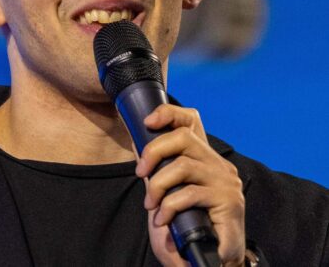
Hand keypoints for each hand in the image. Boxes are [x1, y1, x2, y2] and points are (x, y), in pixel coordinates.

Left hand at [134, 105, 244, 266]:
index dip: (168, 113)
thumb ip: (158, 166)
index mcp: (204, 156)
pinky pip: (189, 194)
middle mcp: (218, 163)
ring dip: (158, 185)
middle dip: (153, 152)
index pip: (191, 120)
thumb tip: (135, 140)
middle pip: (183, 137)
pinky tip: (164, 219)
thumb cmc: (187, 224)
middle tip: (140, 174)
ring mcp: (226, 181)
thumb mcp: (168, 189)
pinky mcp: (229, 202)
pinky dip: (169, 206)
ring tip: (151, 205)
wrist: (211, 260)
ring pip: (183, 166)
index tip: (147, 121)